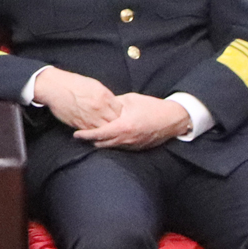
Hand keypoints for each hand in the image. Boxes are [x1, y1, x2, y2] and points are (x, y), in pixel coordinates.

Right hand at [29, 66, 119, 129]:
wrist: (55, 88)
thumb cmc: (73, 83)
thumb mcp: (94, 85)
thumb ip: (106, 96)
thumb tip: (113, 104)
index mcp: (104, 96)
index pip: (120, 110)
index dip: (119, 112)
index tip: (116, 112)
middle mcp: (99, 109)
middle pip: (115, 121)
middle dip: (115, 122)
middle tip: (113, 121)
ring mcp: (90, 118)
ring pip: (104, 129)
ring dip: (105, 129)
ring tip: (104, 126)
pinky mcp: (80, 125)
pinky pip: (92, 132)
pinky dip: (94, 131)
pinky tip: (94, 128)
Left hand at [75, 92, 192, 149]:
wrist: (172, 119)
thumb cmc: (151, 107)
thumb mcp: (130, 100)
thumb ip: (113, 104)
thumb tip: (100, 104)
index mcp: (123, 126)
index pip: (98, 134)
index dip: (85, 135)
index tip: (75, 134)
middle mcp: (126, 139)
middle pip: (102, 144)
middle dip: (90, 140)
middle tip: (80, 136)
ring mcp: (132, 145)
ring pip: (110, 147)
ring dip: (100, 143)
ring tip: (91, 137)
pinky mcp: (137, 148)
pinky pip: (120, 148)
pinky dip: (112, 144)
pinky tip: (108, 139)